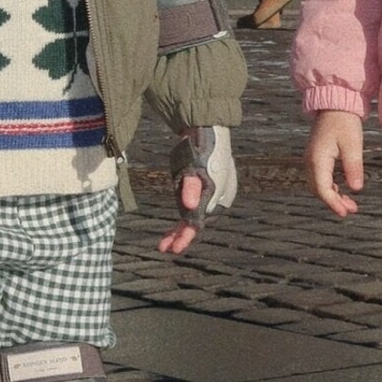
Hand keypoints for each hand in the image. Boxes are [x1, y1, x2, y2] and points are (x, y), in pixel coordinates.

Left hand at [161, 125, 237, 254]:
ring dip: (180, 230)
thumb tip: (189, 206)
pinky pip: (194, 208)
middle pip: (197, 222)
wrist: (208, 131)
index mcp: (217, 198)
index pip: (198, 222)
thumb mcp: (193, 169)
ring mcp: (213, 195)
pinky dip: (184, 217)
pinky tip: (174, 228)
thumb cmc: (201, 150)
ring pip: (195, 217)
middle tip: (163, 248)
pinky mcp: (207, 190)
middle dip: (180, 236)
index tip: (173, 249)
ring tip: (164, 243)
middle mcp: (218, 201)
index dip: (185, 237)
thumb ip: (190, 188)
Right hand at [305, 110, 363, 217]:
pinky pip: (319, 177)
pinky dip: (329, 187)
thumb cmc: (344, 122)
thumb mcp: (353, 145)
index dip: (333, 203)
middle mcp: (310, 161)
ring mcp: (311, 158)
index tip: (346, 213)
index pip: (322, 189)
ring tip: (349, 203)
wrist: (335, 103)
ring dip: (331, 195)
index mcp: (317, 159)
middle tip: (351, 209)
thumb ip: (353, 167)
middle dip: (333, 202)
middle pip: (318, 190)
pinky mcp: (315, 156)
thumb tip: (356, 189)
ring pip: (317, 185)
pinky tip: (342, 189)